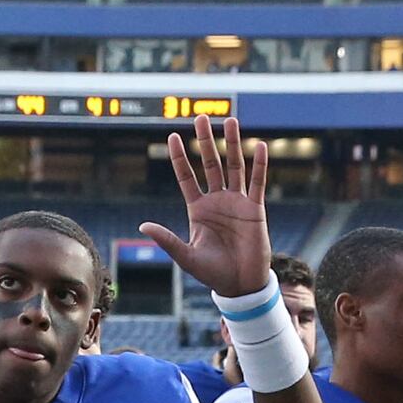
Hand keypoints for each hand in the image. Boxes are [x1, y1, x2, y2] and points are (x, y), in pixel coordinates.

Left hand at [137, 114, 274, 299]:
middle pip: (211, 163)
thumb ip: (167, 239)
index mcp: (198, 209)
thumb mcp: (186, 256)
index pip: (187, 176)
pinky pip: (258, 183)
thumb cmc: (212, 273)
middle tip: (201, 117)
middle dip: (206, 141)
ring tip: (230, 121)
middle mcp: (217, 201)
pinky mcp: (255, 209)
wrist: (240, 285)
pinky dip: (260, 165)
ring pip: (235, 166)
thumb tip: (142, 225)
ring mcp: (237, 202)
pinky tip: (260, 145)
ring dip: (233, 144)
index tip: (173, 136)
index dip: (180, 157)